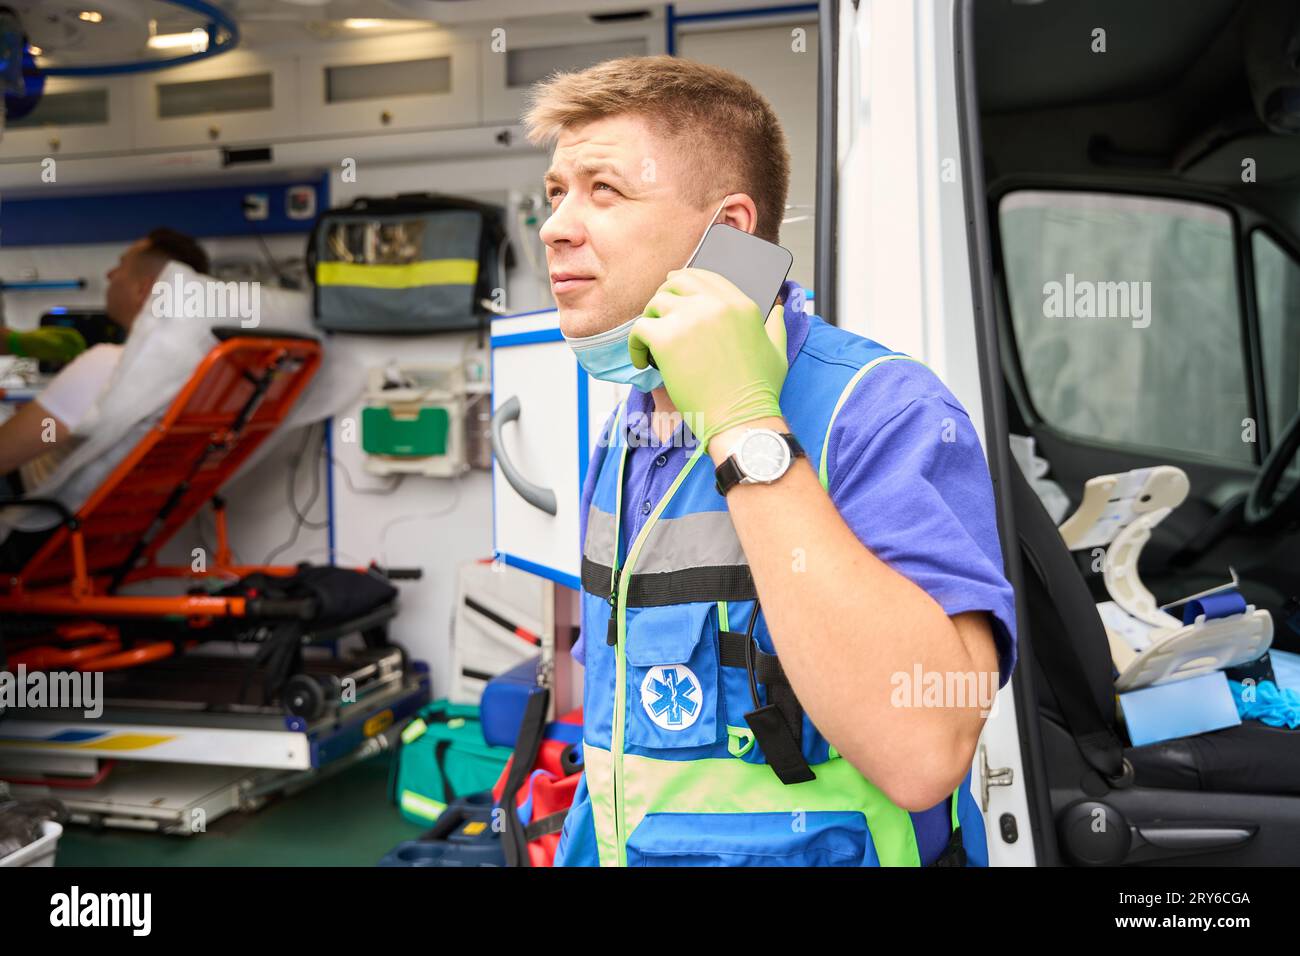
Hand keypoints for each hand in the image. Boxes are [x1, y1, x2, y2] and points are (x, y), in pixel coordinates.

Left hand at [5, 326, 87, 361]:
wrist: (19, 346)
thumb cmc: (28, 339)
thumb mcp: (39, 339)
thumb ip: (50, 341)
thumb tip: (60, 345)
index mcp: (56, 332)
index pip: (72, 333)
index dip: (78, 339)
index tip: (81, 345)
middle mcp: (58, 339)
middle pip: (73, 343)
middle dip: (79, 348)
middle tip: (82, 355)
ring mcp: (55, 347)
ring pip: (70, 351)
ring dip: (75, 355)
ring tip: (78, 360)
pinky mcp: (52, 355)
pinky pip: (63, 358)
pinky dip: (68, 360)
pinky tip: (69, 363)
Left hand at [628, 268, 787, 443]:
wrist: (740, 419)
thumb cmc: (757, 393)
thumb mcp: (777, 352)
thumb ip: (775, 326)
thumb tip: (778, 310)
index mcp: (741, 305)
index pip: (706, 276)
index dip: (685, 280)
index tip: (674, 288)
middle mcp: (715, 305)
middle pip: (677, 282)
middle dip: (665, 296)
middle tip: (658, 317)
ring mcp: (689, 320)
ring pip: (655, 304)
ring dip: (650, 322)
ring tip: (651, 345)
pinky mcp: (666, 339)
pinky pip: (639, 329)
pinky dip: (635, 345)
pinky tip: (641, 361)